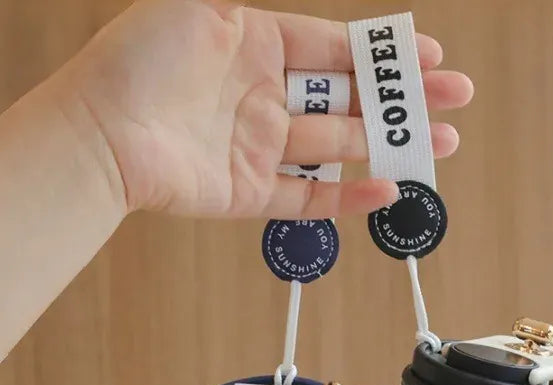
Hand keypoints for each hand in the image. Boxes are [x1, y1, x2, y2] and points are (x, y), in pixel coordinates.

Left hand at [58, 0, 473, 218]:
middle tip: (452, 101)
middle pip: (350, 97)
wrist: (100, 136)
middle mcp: (263, 96)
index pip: (335, 48)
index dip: (383, 54)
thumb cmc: (136, 60)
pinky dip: (348, 196)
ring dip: (391, 145)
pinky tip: (387, 188)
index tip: (426, 58)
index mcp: (256, 45)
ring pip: (340, 146)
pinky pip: (310, 196)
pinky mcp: (251, 193)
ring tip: (439, 145)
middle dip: (403, 100)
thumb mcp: (198, 0)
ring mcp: (261, 147)